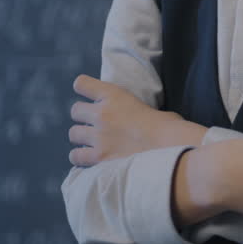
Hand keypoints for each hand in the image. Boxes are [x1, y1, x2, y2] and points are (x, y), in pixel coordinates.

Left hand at [68, 74, 202, 165]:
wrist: (169, 148)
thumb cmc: (168, 127)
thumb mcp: (151, 107)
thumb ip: (138, 111)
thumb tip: (141, 124)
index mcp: (114, 95)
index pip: (82, 84)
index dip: (83, 88)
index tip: (89, 95)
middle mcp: (102, 114)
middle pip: (75, 110)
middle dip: (83, 117)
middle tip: (96, 125)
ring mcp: (98, 136)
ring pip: (73, 133)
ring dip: (82, 138)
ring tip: (94, 143)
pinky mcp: (99, 158)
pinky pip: (76, 156)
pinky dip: (81, 158)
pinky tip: (91, 160)